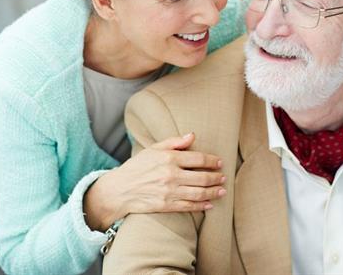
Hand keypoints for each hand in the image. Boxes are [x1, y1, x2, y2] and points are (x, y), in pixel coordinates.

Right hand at [83, 133, 225, 231]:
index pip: (198, 158)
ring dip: (213, 192)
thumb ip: (174, 142)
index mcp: (168, 158)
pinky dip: (201, 205)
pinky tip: (209, 204)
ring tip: (222, 191)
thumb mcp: (153, 149)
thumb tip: (192, 136)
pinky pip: (189, 206)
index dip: (212, 160)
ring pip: (198, 192)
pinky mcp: (166, 205)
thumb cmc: (137, 167)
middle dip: (216, 178)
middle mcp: (171, 175)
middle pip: (202, 176)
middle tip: (223, 177)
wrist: (119, 190)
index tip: (219, 162)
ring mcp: (169, 191)